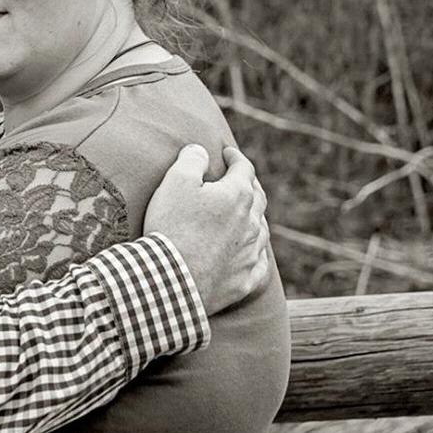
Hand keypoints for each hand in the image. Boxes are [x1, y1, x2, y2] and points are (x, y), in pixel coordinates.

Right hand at [141, 144, 272, 313]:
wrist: (171, 280)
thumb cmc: (172, 227)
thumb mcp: (175, 181)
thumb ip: (192, 159)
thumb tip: (201, 151)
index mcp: (238, 195)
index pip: (244, 168)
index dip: (235, 157)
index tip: (227, 154)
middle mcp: (251, 223)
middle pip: (258, 198)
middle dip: (249, 185)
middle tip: (240, 179)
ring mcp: (251, 254)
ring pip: (261, 230)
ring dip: (254, 218)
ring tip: (247, 215)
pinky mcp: (245, 280)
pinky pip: (260, 264)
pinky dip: (257, 254)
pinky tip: (253, 254)